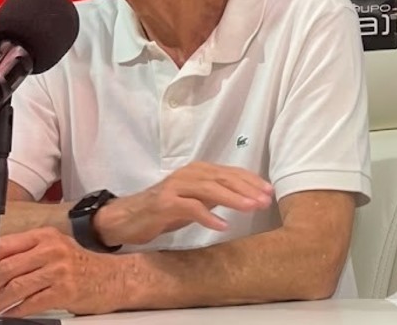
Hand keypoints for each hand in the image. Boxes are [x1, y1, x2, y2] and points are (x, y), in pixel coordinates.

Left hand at [0, 227, 127, 316]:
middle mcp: (50, 249)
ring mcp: (58, 270)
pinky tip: (8, 315)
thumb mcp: (53, 247)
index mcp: (43, 235)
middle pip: (7, 267)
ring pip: (17, 287)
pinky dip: (16, 311)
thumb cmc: (80, 264)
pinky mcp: (65, 291)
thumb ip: (23, 250)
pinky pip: (32, 303)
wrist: (115, 278)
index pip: (4, 245)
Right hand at [96, 162, 273, 245]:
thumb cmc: (163, 210)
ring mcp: (174, 188)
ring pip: (208, 188)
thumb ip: (215, 195)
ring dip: (232, 198)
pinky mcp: (164, 203)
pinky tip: (222, 225)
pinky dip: (207, 215)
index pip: (228, 172)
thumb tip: (245, 196)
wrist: (127, 217)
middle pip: (221, 177)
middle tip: (265, 200)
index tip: (269, 191)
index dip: (250, 180)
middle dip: (246, 188)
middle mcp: (186, 175)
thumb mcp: (194, 200)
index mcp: (196, 172)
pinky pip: (189, 207)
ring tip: (251, 208)